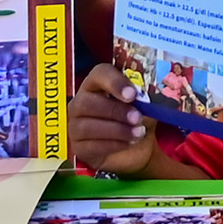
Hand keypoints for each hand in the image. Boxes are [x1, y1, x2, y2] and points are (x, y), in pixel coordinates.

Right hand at [67, 61, 162, 175]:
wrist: (134, 148)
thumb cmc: (134, 120)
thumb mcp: (143, 106)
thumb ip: (143, 99)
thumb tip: (146, 98)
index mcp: (96, 84)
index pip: (99, 74)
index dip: (115, 82)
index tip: (132, 94)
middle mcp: (81, 102)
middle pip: (87, 102)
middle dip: (115, 110)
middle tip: (137, 117)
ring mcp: (76, 126)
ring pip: (88, 126)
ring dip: (117, 130)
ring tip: (138, 132)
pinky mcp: (79, 147)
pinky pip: (92, 146)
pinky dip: (114, 144)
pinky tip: (129, 143)